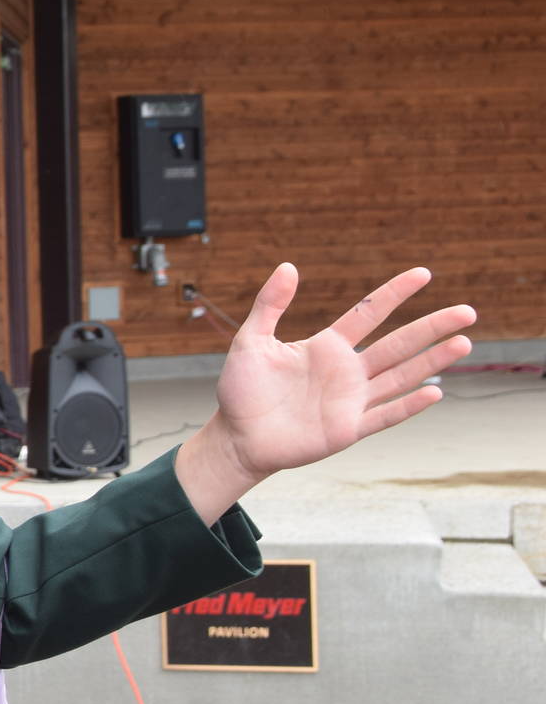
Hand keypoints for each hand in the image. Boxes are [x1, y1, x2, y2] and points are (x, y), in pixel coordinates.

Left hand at [178, 265, 474, 516]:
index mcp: (326, 346)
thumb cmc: (242, 390)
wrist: (236, 437)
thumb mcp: (250, 341)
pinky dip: (408, 405)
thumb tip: (288, 266)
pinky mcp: (347, 429)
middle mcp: (346, 371)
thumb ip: (269, 305)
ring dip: (432, 361)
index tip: (423, 274)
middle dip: (431, 327)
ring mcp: (351, 400)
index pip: (368, 313)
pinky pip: (384, 415)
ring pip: (401, 376)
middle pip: (398, 343)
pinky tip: (435, 392)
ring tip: (464, 342)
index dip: (394, 293)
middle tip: (467, 311)